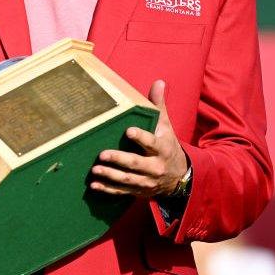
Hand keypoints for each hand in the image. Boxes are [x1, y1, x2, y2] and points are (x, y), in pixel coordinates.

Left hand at [89, 80, 188, 197]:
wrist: (180, 177)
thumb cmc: (167, 145)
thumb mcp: (166, 126)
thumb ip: (159, 105)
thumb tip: (158, 82)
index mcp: (162, 148)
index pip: (151, 143)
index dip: (141, 137)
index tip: (128, 131)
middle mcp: (155, 166)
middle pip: (137, 164)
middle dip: (119, 160)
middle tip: (102, 154)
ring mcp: (147, 181)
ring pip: (128, 180)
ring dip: (111, 176)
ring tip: (95, 170)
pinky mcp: (139, 191)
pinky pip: (122, 192)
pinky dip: (108, 190)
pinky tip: (94, 186)